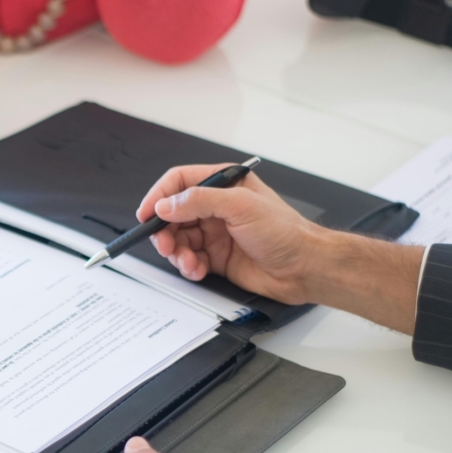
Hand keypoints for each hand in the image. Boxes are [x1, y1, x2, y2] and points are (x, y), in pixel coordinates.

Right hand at [136, 163, 322, 306]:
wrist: (305, 268)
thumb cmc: (285, 232)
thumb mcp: (240, 206)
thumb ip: (199, 201)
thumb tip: (166, 204)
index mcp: (223, 184)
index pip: (179, 182)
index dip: (159, 196)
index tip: (146, 214)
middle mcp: (216, 207)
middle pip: (173, 214)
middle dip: (165, 230)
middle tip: (165, 245)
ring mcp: (216, 232)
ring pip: (179, 239)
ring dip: (177, 252)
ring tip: (187, 261)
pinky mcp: (217, 257)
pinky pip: (190, 259)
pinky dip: (189, 266)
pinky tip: (198, 269)